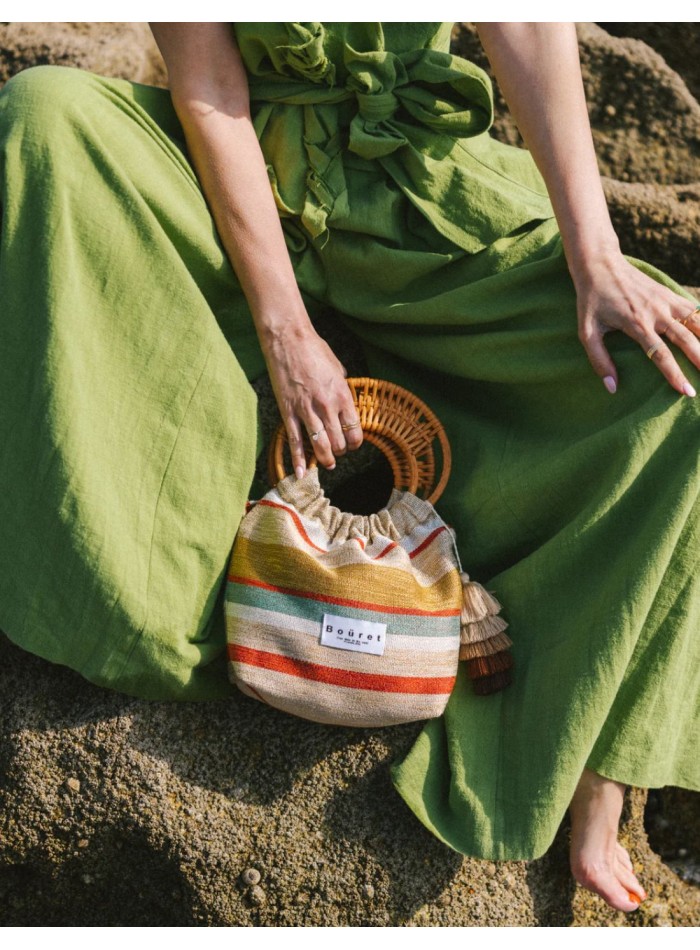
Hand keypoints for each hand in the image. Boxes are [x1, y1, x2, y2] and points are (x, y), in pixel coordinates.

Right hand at [262, 323, 362, 476]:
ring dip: (325, 458)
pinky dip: (298, 459)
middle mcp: (327, 406)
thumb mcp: (338, 367)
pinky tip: (301, 473)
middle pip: (339, 442)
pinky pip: (294, 441)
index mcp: (342, 395)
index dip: (355, 443)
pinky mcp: (288, 411)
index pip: (355, 431)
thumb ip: (342, 386)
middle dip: (340, 451)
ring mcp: (306, 410)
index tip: (352, 444)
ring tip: (327, 464)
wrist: (288, 340)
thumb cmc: (314, 349)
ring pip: (320, 446)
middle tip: (337, 452)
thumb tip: (343, 398)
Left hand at [574, 252, 699, 396]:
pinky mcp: (668, 293)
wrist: (600, 264)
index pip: (660, 354)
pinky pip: (693, 307)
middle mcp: (655, 312)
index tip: (685, 390)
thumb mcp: (587, 332)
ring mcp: (665, 300)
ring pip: (695, 321)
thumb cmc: (591, 301)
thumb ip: (599, 360)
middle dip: (699, 361)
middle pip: (685, 339)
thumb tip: (612, 387)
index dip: (675, 374)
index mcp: (636, 323)